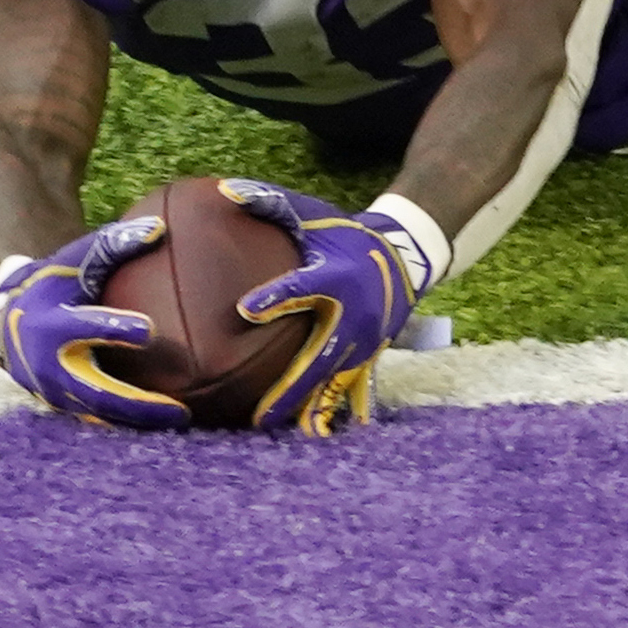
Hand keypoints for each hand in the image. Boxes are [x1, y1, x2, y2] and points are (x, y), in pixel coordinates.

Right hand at [0, 219, 190, 429]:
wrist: (10, 320)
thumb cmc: (55, 283)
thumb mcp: (75, 259)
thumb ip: (113, 245)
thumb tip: (158, 227)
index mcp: (50, 322)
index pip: (84, 326)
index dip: (113, 328)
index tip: (149, 329)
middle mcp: (49, 364)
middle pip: (94, 390)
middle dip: (135, 403)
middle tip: (179, 410)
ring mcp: (53, 390)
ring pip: (98, 413)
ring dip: (137, 421)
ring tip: (182, 421)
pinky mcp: (61, 404)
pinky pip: (96, 418)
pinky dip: (127, 424)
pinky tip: (163, 425)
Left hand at [220, 181, 430, 435]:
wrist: (403, 256)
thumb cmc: (344, 236)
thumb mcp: (312, 216)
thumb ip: (271, 204)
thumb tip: (225, 190)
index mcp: (337, 279)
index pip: (302, 287)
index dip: (275, 297)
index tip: (244, 310)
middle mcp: (354, 316)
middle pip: (319, 357)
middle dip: (291, 387)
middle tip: (259, 413)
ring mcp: (365, 342)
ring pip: (334, 382)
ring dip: (310, 409)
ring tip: (281, 433)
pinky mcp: (369, 357)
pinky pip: (353, 390)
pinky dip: (340, 413)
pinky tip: (323, 437)